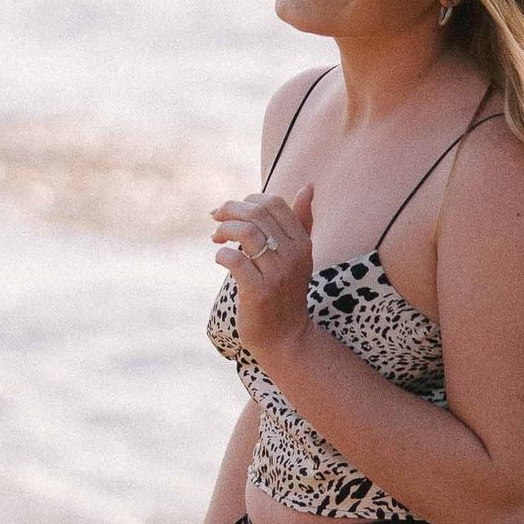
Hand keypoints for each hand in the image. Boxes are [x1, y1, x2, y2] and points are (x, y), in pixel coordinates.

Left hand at [213, 185, 314, 359]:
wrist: (284, 336)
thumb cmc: (286, 292)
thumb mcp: (298, 256)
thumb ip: (302, 221)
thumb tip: (307, 187)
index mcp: (302, 243)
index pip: (275, 204)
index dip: (248, 200)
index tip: (233, 210)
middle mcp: (293, 255)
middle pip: (257, 214)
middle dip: (230, 210)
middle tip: (216, 217)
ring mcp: (277, 274)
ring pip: (245, 233)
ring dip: (223, 230)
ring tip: (216, 237)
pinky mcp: (259, 291)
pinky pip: (234, 260)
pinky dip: (221, 254)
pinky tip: (220, 258)